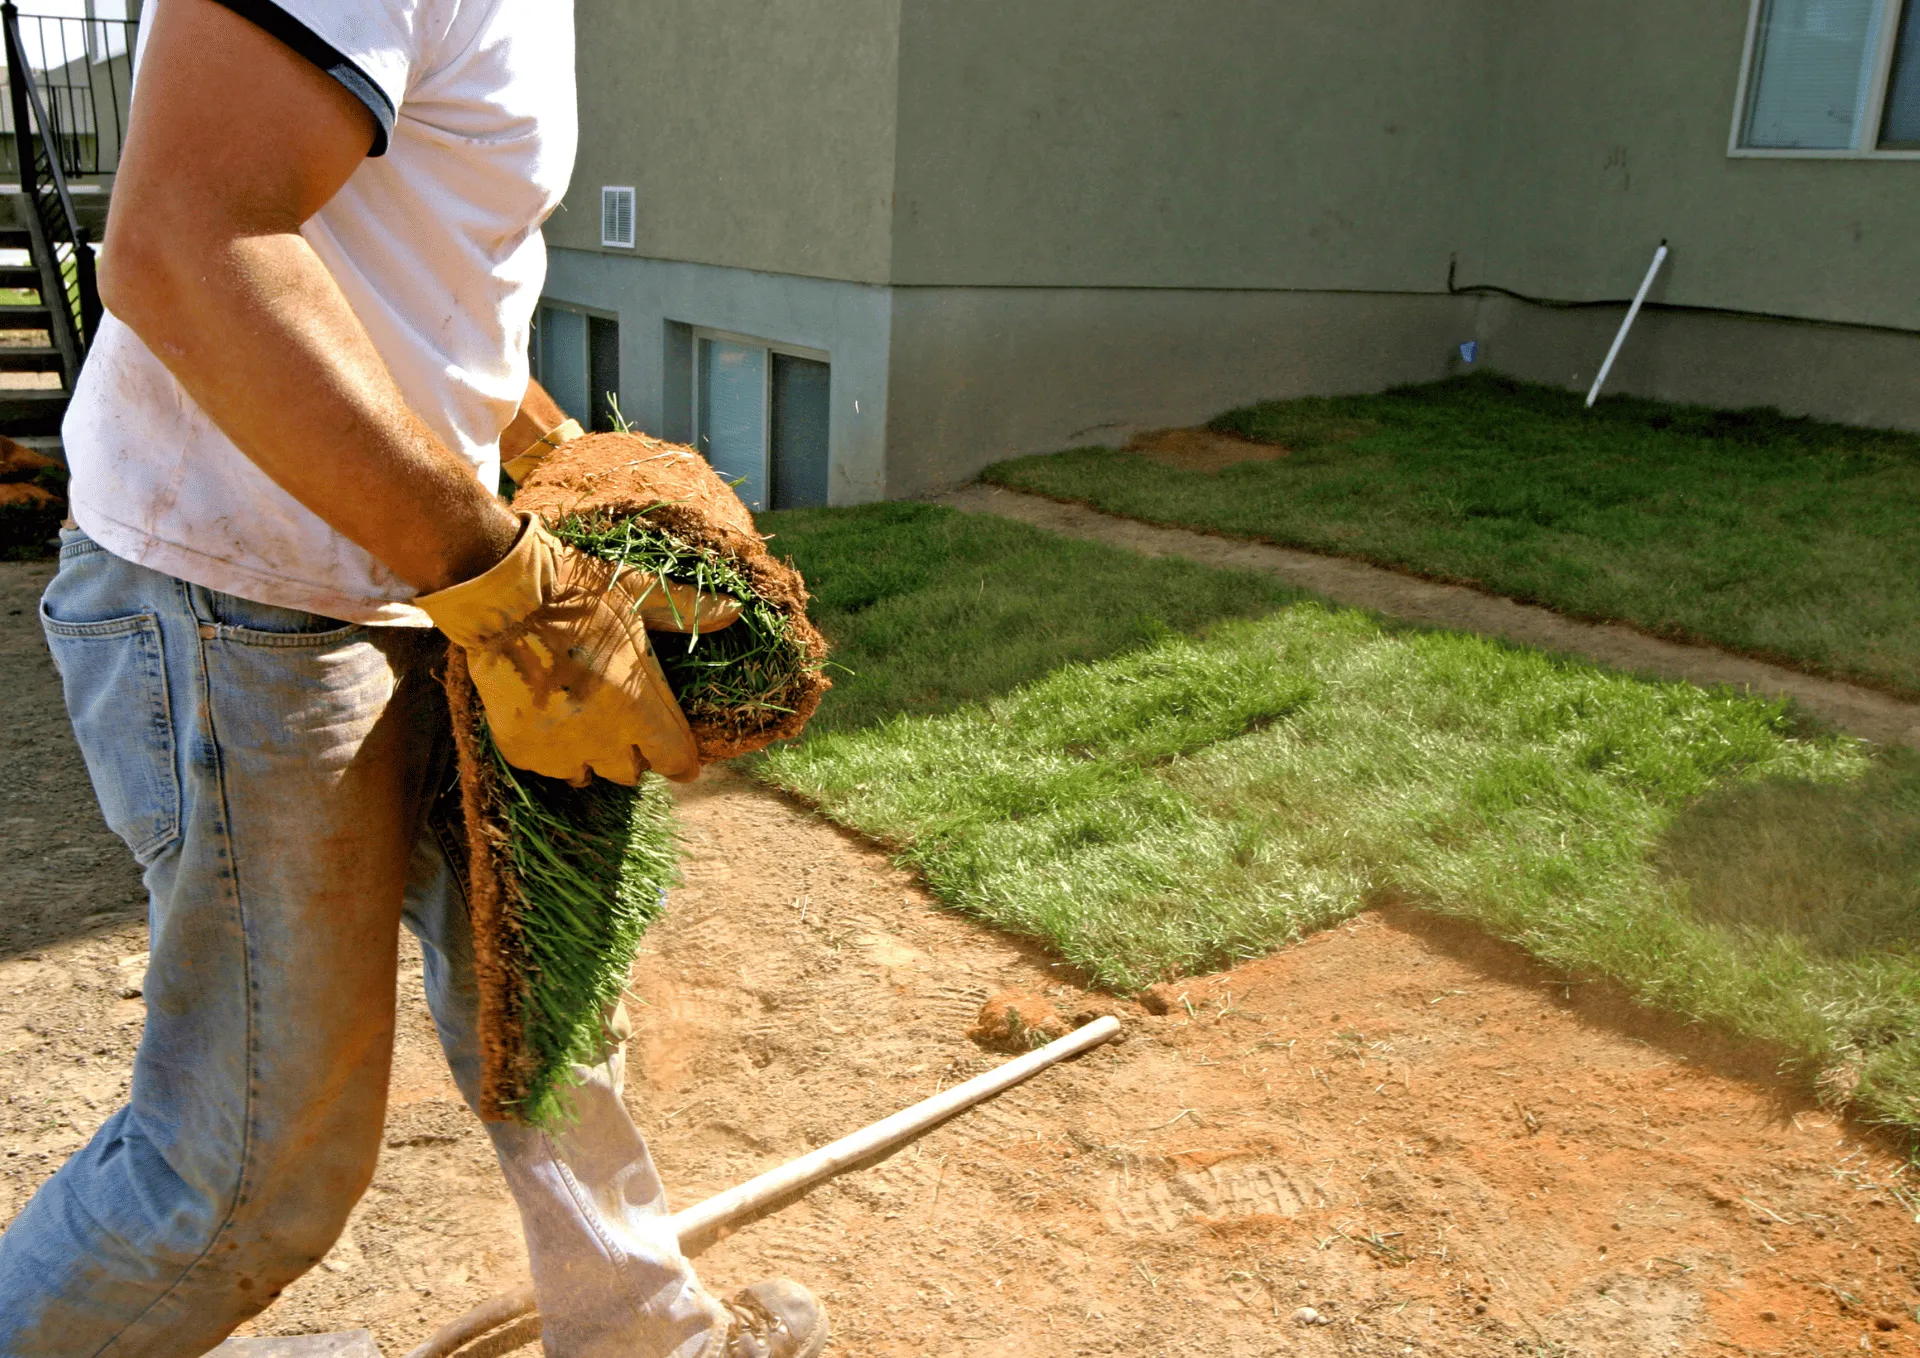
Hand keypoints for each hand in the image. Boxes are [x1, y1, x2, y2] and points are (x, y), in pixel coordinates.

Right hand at [418, 516, 740, 783]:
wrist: (499, 595)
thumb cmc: (574, 590)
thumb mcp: (636, 592)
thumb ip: (686, 609)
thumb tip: (735, 611)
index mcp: (637, 702)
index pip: (674, 760)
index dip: (680, 759)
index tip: (680, 756)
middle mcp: (600, 734)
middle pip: (631, 772)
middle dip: (633, 752)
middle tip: (623, 721)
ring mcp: (558, 745)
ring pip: (587, 774)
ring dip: (592, 756)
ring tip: (584, 722)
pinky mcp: (520, 748)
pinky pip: (548, 768)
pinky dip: (553, 752)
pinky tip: (550, 719)